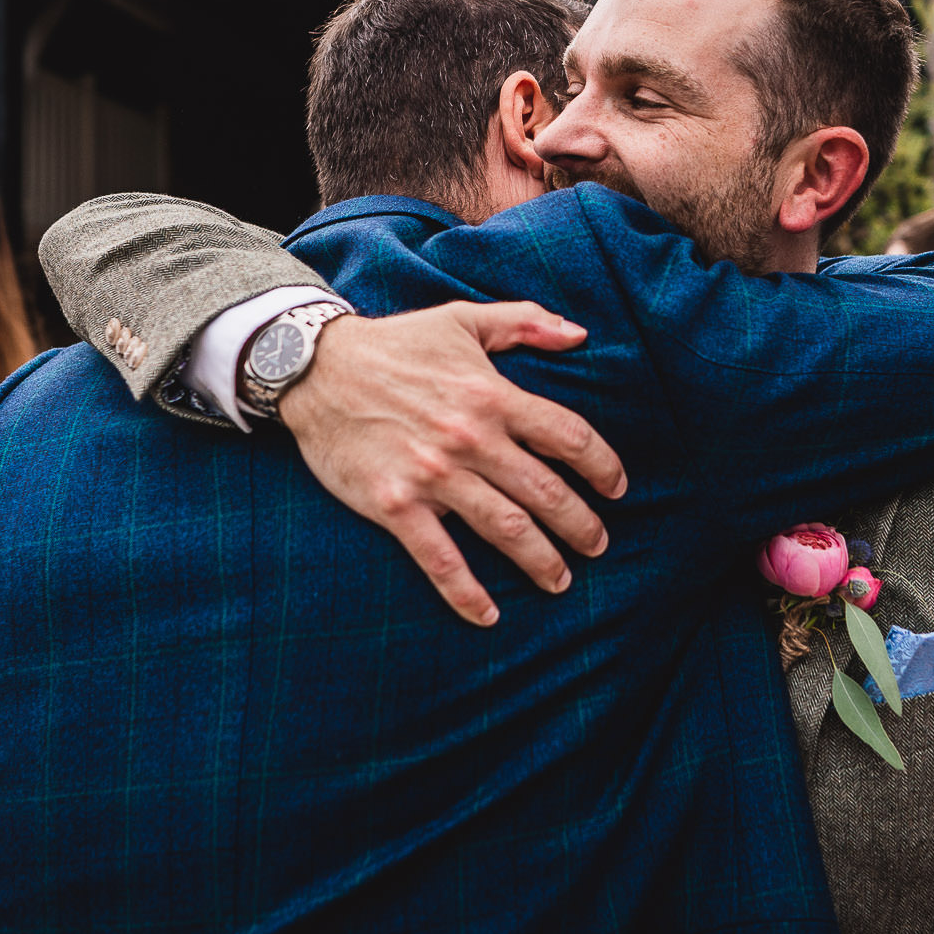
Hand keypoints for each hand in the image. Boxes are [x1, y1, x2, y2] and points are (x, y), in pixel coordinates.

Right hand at [280, 302, 627, 626]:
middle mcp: (470, 439)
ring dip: (540, 559)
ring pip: (505, 528)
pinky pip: (440, 559)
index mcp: (492, 395)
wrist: (315, 368)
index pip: (567, 436)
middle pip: (545, 491)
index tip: (618, 488)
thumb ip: (525, 322)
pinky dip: (467, 592)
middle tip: (598, 545)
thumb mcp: (462, 318)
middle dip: (580, 523)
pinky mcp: (396, 505)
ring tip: (561, 579)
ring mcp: (434, 475)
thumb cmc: (394, 343)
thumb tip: (581, 334)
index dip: (602, 465)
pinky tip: (489, 615)